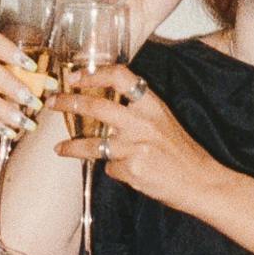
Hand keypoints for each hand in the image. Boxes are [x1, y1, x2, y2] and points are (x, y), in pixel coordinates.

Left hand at [60, 66, 215, 211]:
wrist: (200, 181)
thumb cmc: (182, 152)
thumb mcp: (164, 121)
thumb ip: (137, 113)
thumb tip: (103, 110)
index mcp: (152, 104)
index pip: (121, 76)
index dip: (95, 74)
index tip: (75, 76)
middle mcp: (143, 121)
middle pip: (96, 106)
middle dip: (69, 102)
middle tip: (53, 102)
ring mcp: (135, 146)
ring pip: (93, 145)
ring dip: (72, 146)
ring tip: (61, 148)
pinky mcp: (132, 169)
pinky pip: (110, 168)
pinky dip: (113, 170)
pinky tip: (125, 173)